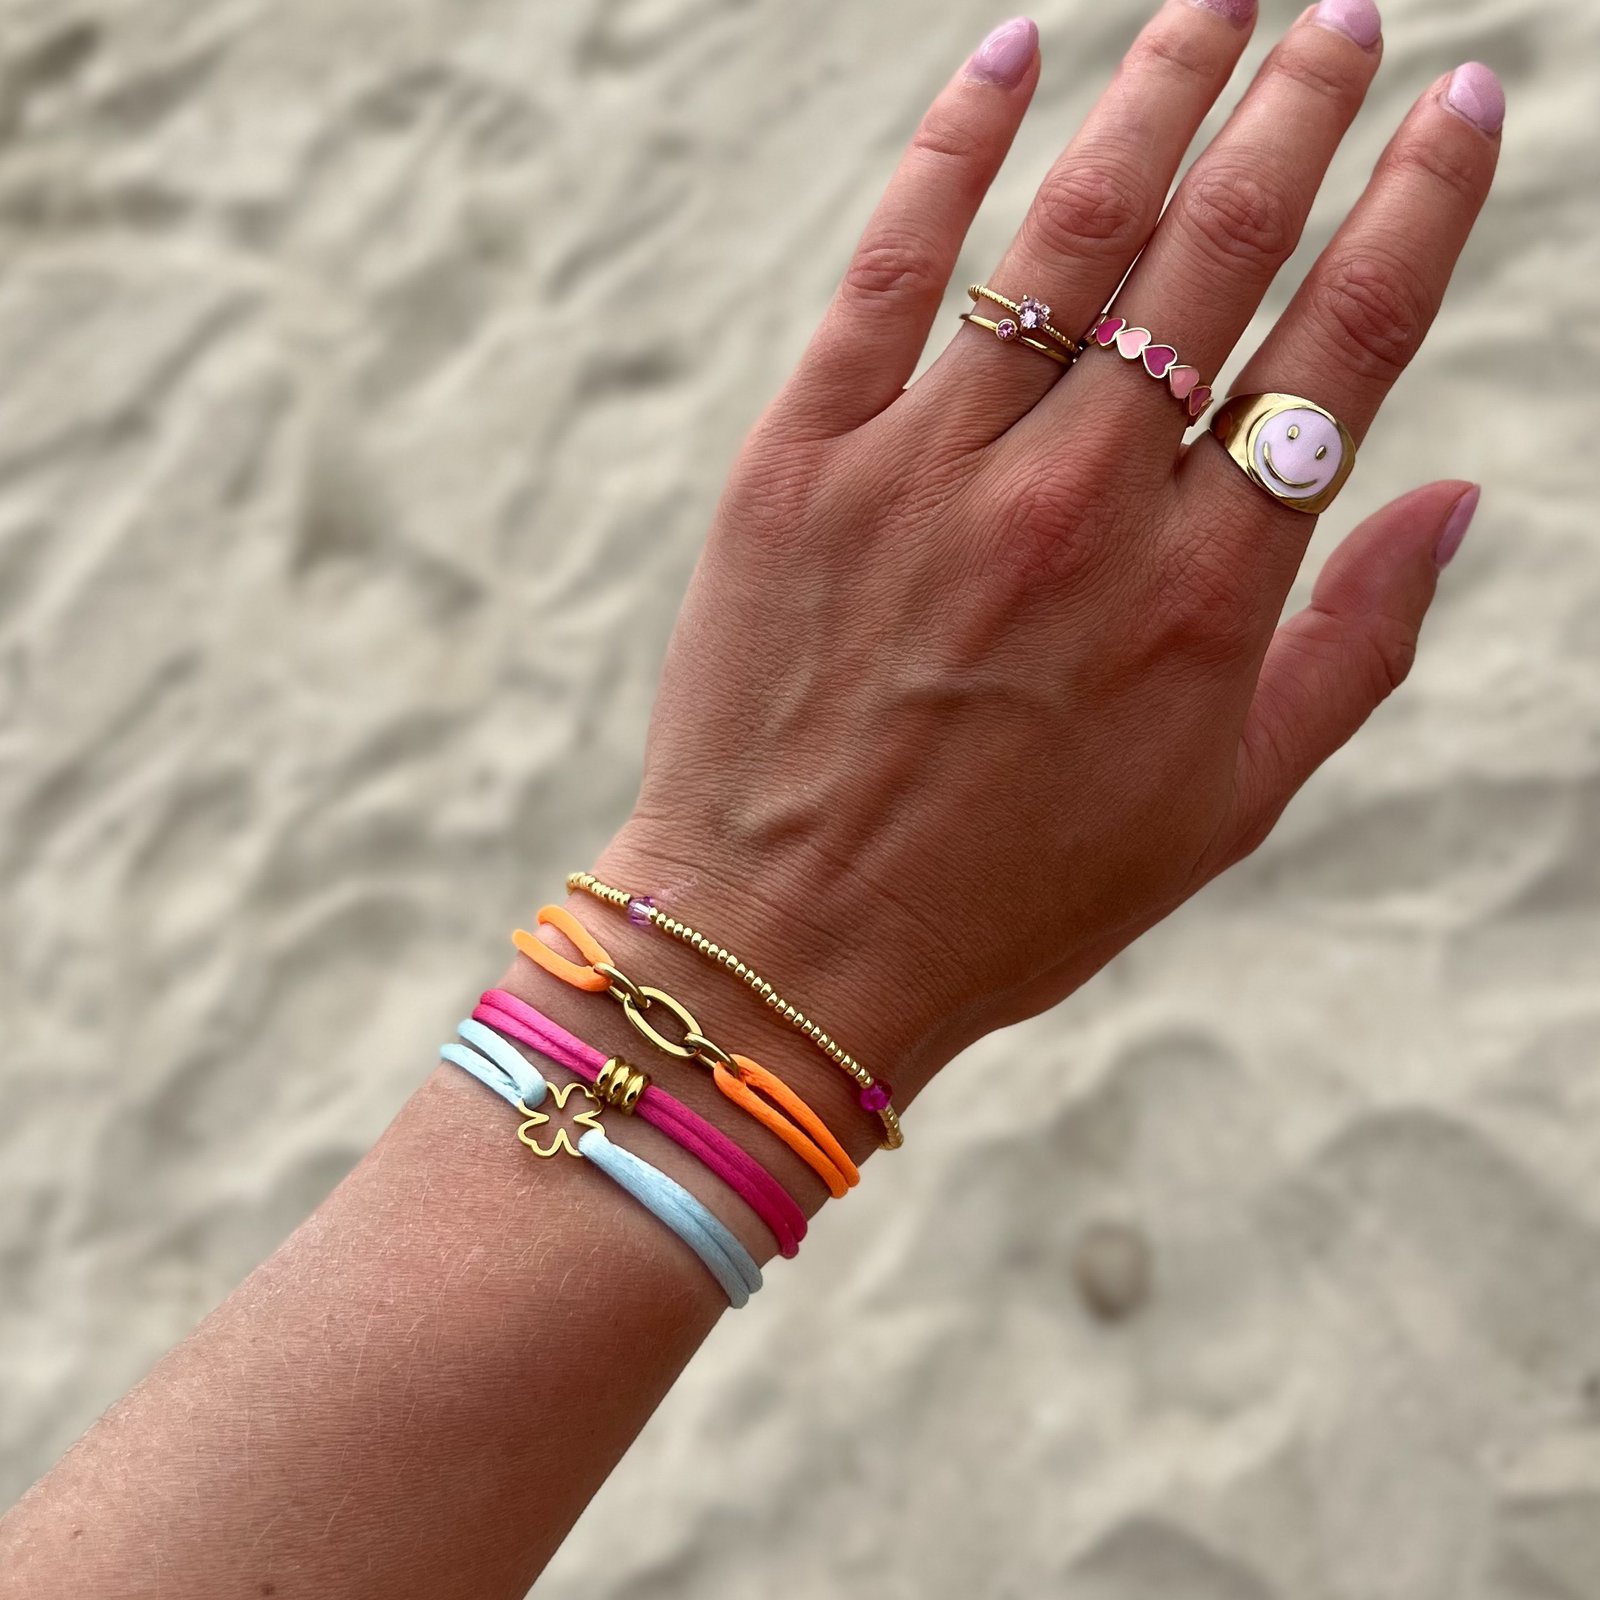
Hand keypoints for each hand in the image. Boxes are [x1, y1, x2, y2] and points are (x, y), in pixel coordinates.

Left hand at [593, 1, 1500, 1101]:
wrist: (790, 946)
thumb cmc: (1014, 897)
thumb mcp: (1221, 811)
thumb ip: (1352, 652)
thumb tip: (1455, 498)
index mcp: (1205, 596)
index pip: (1341, 348)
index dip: (1415, 206)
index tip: (1454, 104)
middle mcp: (1081, 509)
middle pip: (1218, 251)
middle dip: (1299, 108)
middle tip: (1345, 14)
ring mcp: (933, 474)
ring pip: (1069, 229)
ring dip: (1158, 90)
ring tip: (1219, 3)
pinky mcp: (802, 465)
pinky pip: (890, 270)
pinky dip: (951, 148)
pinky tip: (1011, 54)